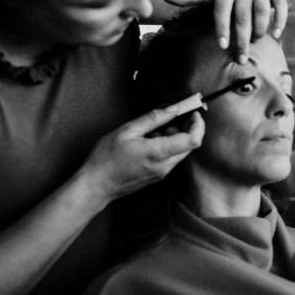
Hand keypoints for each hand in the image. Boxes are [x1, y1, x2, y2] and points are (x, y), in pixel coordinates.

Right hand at [80, 105, 204, 201]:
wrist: (96, 185)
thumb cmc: (106, 158)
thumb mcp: (128, 130)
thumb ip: (153, 119)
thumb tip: (173, 109)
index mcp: (159, 153)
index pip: (193, 140)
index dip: (198, 125)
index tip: (193, 113)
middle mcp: (165, 165)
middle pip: (189, 144)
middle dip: (185, 127)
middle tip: (170, 116)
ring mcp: (162, 172)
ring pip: (180, 150)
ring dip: (174, 136)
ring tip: (152, 129)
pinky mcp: (158, 175)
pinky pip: (170, 157)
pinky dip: (166, 145)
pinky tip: (149, 140)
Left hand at [162, 0, 287, 62]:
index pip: (222, 10)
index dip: (222, 28)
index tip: (222, 46)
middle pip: (242, 16)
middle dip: (242, 39)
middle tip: (241, 58)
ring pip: (262, 10)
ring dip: (260, 29)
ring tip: (256, 42)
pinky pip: (281, 5)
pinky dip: (279, 20)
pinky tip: (275, 35)